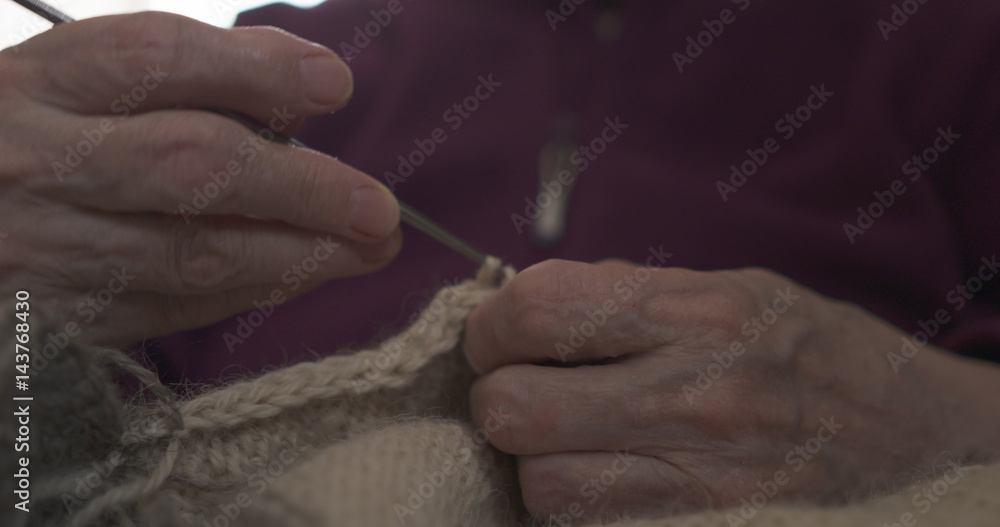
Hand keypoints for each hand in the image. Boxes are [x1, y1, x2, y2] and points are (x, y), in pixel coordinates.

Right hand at [0, 12, 400, 344]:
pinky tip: (301, 273)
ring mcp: (43, 249)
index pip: (155, 60)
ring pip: (196, 255)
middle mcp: (36, 164)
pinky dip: (252, 290)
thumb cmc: (18, 147)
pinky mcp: (59, 320)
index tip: (334, 85)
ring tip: (368, 248)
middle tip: (378, 208)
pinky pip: (174, 308)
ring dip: (299, 254)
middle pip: (193, 165)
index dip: (256, 70)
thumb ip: (174, 82)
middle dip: (305, 187)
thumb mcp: (67, 87)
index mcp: (36, 85)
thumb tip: (300, 92)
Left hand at [465, 259, 999, 522]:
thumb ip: (626, 294)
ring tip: (570, 441)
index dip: (492, 326)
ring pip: (540, 485)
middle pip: (513, 408)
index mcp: (699, 313)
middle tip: (523, 388)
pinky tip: (604, 477)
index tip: (501, 337)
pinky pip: (589, 525)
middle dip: (498, 396)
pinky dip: (577, 504)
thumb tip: (523, 303)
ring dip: (535, 463)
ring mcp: (704, 477)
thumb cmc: (816, 352)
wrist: (919, 437)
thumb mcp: (734, 289)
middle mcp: (697, 394)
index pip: (535, 311)